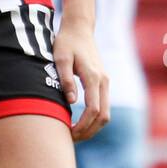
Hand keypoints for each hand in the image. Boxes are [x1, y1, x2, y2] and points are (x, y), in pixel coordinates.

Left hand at [54, 19, 109, 141]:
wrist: (79, 28)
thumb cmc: (66, 42)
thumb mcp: (60, 58)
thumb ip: (65, 79)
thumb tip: (70, 101)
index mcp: (93, 77)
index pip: (93, 109)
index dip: (83, 125)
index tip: (69, 133)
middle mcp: (104, 81)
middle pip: (103, 116)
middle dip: (89, 131)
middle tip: (70, 139)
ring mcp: (106, 82)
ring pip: (105, 113)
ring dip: (93, 127)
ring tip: (74, 134)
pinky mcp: (103, 82)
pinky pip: (103, 106)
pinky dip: (94, 119)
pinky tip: (79, 122)